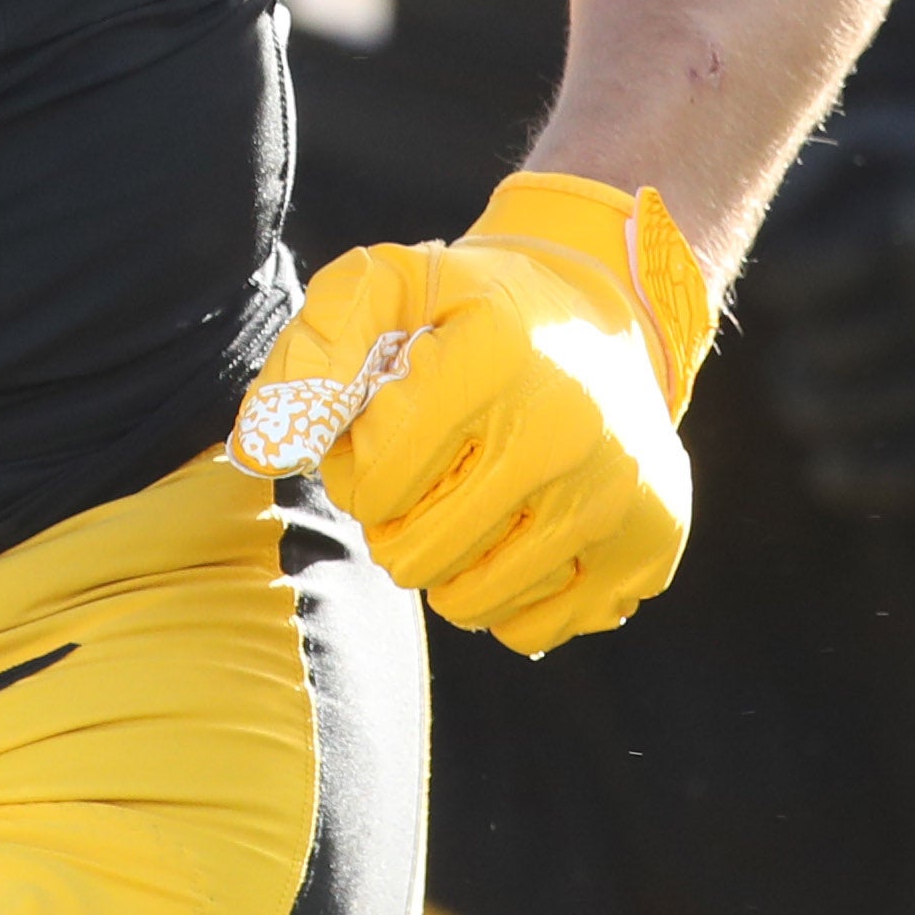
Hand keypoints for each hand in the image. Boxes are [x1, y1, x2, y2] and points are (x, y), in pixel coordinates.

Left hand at [241, 172, 714, 654]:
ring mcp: (620, 495)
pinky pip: (533, 627)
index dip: (359, 465)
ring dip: (447, 561)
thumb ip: (315, 348)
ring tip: (468, 498)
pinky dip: (508, 594)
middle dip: (397, 521)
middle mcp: (569, 428)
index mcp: (495, 356)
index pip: (374, 482)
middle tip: (424, 473)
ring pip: (470, 603)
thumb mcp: (392, 287)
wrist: (608, 319)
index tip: (386, 429)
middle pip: (415, 555)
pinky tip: (520, 531)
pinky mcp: (653, 546)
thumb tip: (260, 446)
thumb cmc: (475, 311)